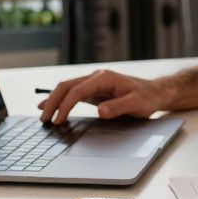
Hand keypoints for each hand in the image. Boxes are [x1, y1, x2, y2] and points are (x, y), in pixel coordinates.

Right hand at [37, 69, 168, 124]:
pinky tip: (49, 106)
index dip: (65, 105)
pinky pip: (72, 93)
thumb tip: (100, 111)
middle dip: (52, 102)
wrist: (155, 92)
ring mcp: (93, 83)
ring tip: (42, 115)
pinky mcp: (93, 91)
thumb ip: (118, 107)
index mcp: (104, 78)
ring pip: (66, 88)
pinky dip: (60, 100)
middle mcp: (96, 77)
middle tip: (44, 119)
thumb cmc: (147, 98)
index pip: (77, 90)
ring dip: (53, 100)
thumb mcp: (137, 104)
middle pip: (66, 86)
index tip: (58, 121)